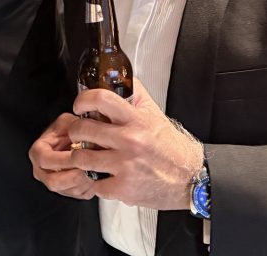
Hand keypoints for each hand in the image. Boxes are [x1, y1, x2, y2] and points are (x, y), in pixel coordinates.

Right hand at [28, 113, 94, 199]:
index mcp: (38, 152)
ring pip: (68, 191)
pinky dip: (89, 187)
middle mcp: (41, 170)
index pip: (45, 160)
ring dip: (84, 182)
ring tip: (98, 170)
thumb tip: (85, 138)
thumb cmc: (69, 130)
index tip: (79, 157)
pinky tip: (97, 175)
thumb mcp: (69, 122)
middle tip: (91, 168)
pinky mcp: (66, 191)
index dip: (63, 160)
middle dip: (74, 176)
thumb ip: (74, 128)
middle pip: (54, 182)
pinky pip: (78, 195)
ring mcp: (53, 183)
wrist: (74, 139)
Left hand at [67, 79, 203, 209]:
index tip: (79, 105)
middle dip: (75, 130)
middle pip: (83, 129)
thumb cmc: (172, 148)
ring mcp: (125, 166)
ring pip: (82, 157)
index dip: (83, 100)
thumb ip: (136, 95)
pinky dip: (96, 182)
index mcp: (136, 120)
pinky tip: (103, 176)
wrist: (190, 178)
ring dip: (80, 156)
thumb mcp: (155, 115)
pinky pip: (94, 184)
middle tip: (79, 133)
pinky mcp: (124, 188)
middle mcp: (130, 141)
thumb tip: (119, 78)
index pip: (101, 99)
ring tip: (87, 156)